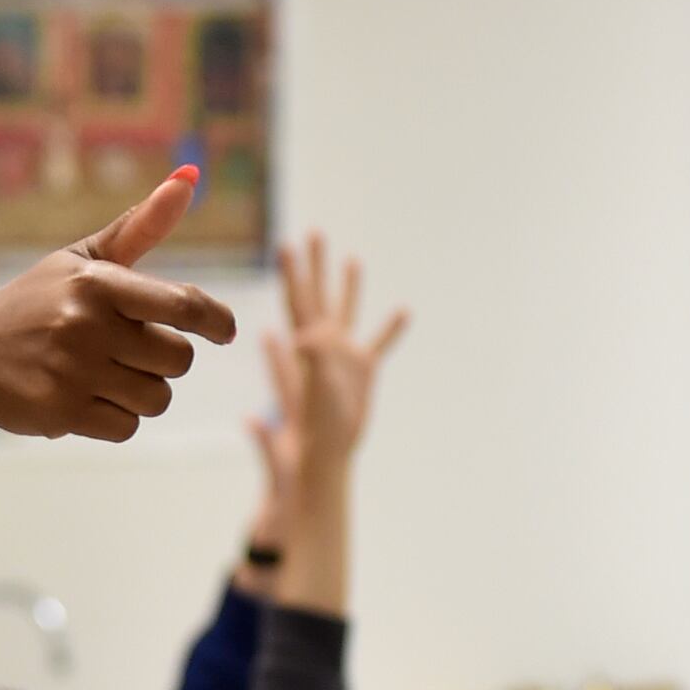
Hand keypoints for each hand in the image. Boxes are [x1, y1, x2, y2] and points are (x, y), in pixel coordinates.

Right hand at [0, 172, 238, 441]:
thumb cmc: (37, 302)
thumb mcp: (82, 260)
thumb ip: (139, 226)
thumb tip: (189, 177)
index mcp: (98, 283)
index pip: (183, 305)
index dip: (215, 320)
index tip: (224, 330)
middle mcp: (87, 325)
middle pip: (178, 359)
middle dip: (162, 359)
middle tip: (127, 351)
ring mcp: (74, 372)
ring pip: (156, 398)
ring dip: (140, 392)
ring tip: (103, 375)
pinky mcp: (63, 413)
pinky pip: (127, 426)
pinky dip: (115, 418)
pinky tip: (85, 398)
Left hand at [250, 231, 409, 485]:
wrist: (326, 457)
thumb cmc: (312, 433)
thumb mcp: (310, 392)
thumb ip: (305, 365)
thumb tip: (300, 338)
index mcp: (307, 346)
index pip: (298, 301)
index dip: (292, 273)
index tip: (286, 244)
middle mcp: (323, 345)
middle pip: (318, 296)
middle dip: (316, 265)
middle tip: (314, 232)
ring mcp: (344, 357)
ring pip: (347, 312)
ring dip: (349, 286)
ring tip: (352, 259)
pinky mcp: (364, 372)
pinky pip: (379, 344)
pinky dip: (390, 328)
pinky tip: (403, 310)